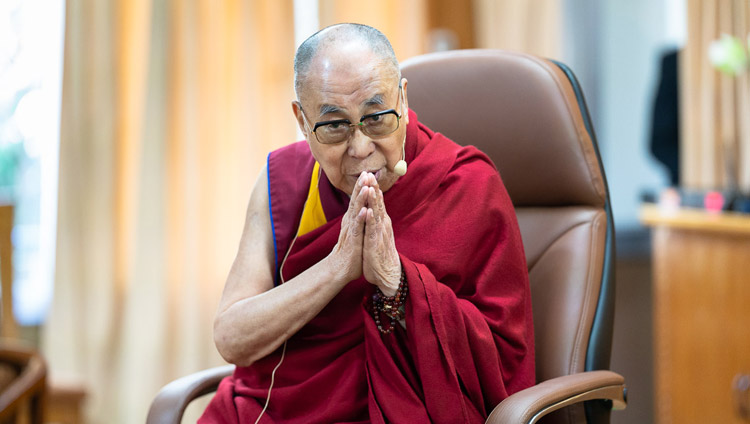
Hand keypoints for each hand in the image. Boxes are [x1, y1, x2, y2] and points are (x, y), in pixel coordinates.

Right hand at [328, 172, 367, 282]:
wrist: (341, 267)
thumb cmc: (351, 249)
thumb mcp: (357, 229)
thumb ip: (359, 217)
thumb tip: (363, 205)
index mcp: (353, 218)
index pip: (358, 199)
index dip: (362, 185)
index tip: (368, 172)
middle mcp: (351, 221)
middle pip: (355, 200)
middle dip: (361, 186)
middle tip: (366, 172)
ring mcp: (352, 229)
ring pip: (356, 211)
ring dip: (361, 198)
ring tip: (366, 186)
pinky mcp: (353, 240)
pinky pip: (358, 227)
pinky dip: (361, 218)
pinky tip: (365, 210)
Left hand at [361, 174, 400, 295]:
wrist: (388, 273)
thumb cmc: (380, 253)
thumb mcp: (377, 233)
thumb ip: (376, 220)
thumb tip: (373, 208)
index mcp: (381, 221)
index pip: (377, 201)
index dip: (373, 187)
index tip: (368, 173)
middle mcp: (383, 224)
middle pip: (378, 203)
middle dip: (374, 188)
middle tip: (369, 173)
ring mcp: (380, 233)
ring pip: (377, 213)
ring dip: (373, 200)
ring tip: (370, 187)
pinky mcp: (376, 243)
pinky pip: (373, 229)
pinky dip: (371, 219)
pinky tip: (368, 211)